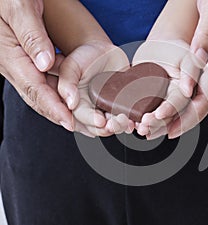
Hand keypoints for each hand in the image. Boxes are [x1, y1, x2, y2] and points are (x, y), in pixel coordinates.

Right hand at [0, 9, 72, 129]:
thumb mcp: (20, 8)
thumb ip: (32, 36)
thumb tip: (45, 64)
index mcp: (9, 55)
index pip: (34, 88)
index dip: (53, 107)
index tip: (70, 122)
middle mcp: (12, 64)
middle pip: (37, 96)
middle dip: (58, 115)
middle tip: (80, 129)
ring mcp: (17, 64)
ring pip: (39, 93)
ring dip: (59, 108)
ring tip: (80, 121)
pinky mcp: (24, 61)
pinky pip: (41, 82)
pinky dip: (56, 94)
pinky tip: (71, 98)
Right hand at [50, 41, 133, 136]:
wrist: (103, 51)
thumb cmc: (84, 57)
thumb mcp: (71, 66)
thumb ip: (67, 82)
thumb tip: (70, 103)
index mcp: (76, 104)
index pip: (81, 117)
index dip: (91, 121)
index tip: (100, 121)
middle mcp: (91, 110)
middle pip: (97, 127)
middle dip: (107, 128)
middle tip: (115, 122)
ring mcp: (106, 109)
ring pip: (112, 126)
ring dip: (120, 126)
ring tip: (127, 121)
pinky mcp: (119, 106)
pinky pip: (125, 118)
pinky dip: (131, 122)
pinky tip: (136, 122)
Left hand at [163, 0, 207, 137]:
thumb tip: (198, 60)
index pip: (207, 96)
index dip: (189, 116)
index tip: (171, 130)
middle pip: (198, 101)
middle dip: (177, 120)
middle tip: (152, 132)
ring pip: (193, 95)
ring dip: (174, 110)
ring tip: (152, 122)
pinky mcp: (205, 58)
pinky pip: (191, 82)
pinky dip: (176, 94)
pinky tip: (160, 99)